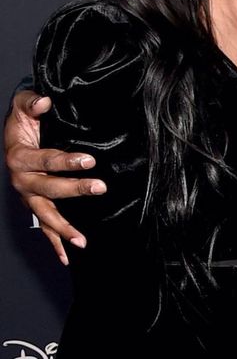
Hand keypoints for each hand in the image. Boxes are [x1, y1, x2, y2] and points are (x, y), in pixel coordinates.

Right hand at [4, 89, 103, 264]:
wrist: (14, 133)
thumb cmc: (23, 119)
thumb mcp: (24, 105)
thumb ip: (31, 103)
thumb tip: (44, 102)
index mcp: (19, 157)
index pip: (45, 160)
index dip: (66, 161)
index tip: (90, 160)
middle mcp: (22, 180)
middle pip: (49, 188)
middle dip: (74, 189)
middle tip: (100, 187)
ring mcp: (28, 196)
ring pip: (46, 214)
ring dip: (64, 228)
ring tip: (82, 240)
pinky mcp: (35, 205)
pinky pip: (44, 227)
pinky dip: (55, 242)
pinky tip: (68, 256)